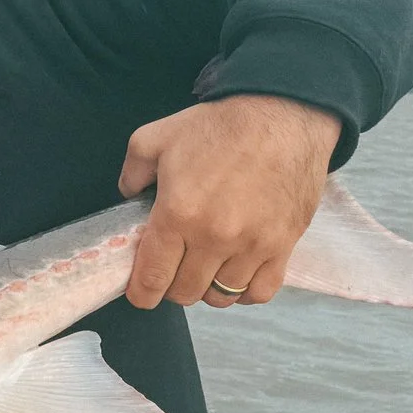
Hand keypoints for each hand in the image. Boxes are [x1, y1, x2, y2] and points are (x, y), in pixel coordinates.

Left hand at [118, 95, 341, 309]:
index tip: (139, 293)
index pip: (153, 277)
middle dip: (172, 287)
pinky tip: (235, 275)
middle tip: (172, 270)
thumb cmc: (217, 126)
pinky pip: (261, 292)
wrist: (282, 115)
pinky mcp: (283, 245)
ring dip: (207, 289)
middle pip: (185, 293)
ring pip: (221, 297)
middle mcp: (214, 238)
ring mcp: (252, 246)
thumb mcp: (154, 138)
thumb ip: (132, 173)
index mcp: (178, 215)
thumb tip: (129, 197)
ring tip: (204, 269)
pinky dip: (244, 292)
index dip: (141, 293)